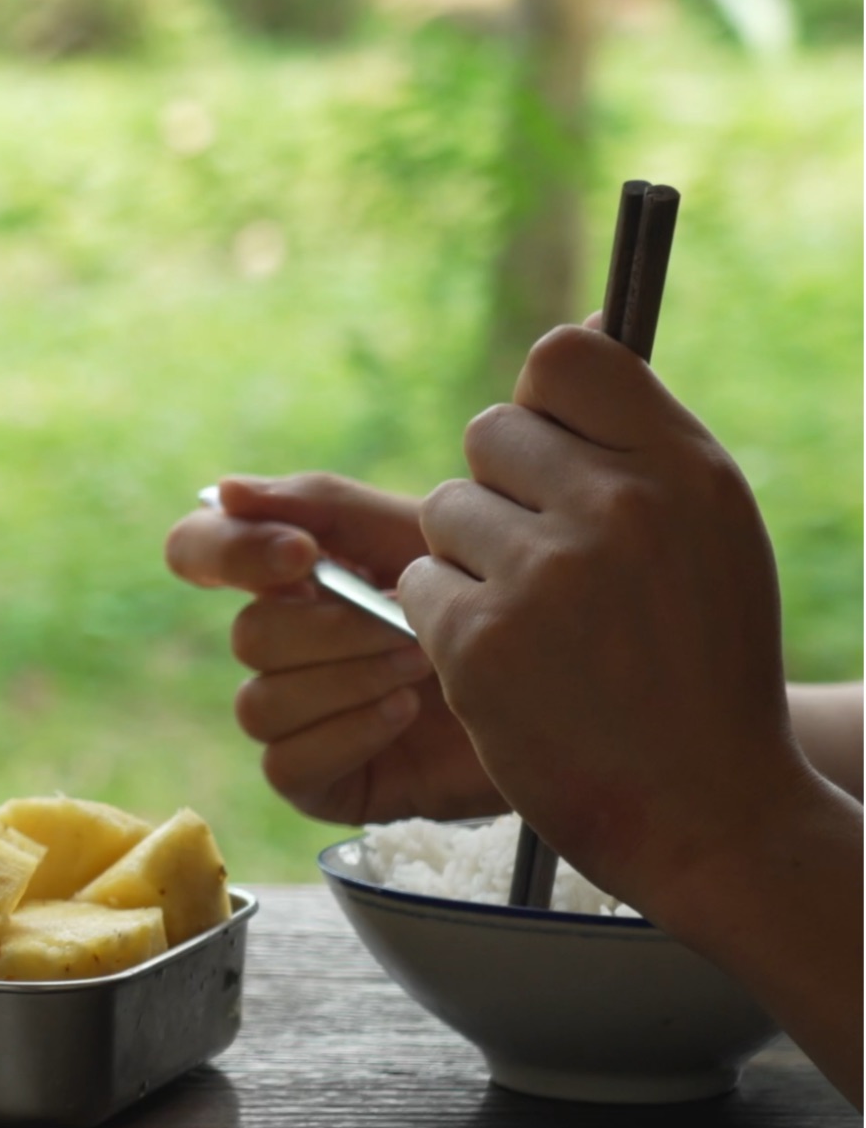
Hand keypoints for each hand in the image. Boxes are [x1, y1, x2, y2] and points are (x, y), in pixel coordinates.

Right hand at [164, 472, 498, 822]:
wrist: (576, 689)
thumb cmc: (501, 602)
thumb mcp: (421, 536)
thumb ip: (325, 506)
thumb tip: (222, 489)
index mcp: (291, 578)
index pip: (199, 551)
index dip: (228, 551)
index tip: (300, 557)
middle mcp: (282, 646)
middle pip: (247, 634)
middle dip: (334, 629)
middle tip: (411, 624)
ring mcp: (295, 718)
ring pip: (260, 703)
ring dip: (346, 680)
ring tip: (422, 668)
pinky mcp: (318, 780)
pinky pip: (286, 763)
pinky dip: (347, 734)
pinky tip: (405, 716)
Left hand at [403, 325, 810, 896]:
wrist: (706, 805)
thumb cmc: (704, 662)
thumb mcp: (711, 529)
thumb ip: (640, 438)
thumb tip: (584, 322)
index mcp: (686, 468)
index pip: (565, 358)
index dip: (543, 404)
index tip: (554, 454)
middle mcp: (619, 507)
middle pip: (488, 433)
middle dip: (500, 491)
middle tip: (550, 563)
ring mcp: (545, 574)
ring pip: (443, 512)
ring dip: (471, 561)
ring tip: (541, 623)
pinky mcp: (479, 639)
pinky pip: (416, 585)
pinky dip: (447, 624)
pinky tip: (511, 665)